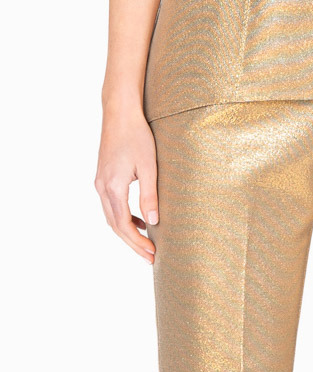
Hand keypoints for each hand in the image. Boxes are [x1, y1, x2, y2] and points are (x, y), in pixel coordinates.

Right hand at [96, 99, 158, 261]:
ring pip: (111, 217)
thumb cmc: (137, 136)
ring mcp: (100, 182)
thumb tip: (153, 222)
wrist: (119, 113)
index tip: (152, 254)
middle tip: (150, 257)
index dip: (137, 242)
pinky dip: (124, 216)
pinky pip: (111, 205)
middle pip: (115, 225)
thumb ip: (149, 195)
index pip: (123, 225)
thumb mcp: (149, 166)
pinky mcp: (103, 177)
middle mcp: (102, 187)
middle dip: (132, 243)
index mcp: (112, 187)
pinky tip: (140, 220)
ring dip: (127, 231)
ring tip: (146, 244)